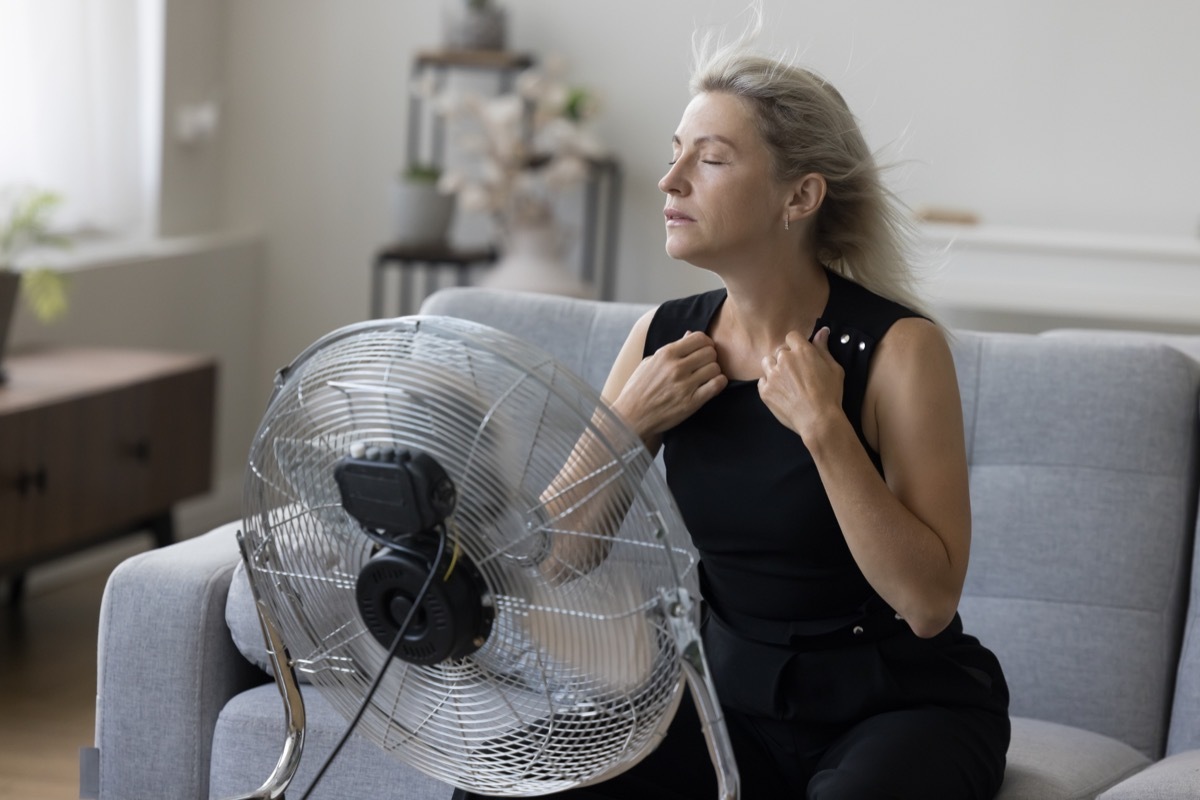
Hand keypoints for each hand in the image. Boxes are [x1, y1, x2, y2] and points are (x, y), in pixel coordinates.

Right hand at [612, 330, 726, 438]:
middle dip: (711, 357)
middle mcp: (676, 367)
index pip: (699, 338)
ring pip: (715, 368)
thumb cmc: (638, 389)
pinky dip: (719, 383)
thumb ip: (671, 349)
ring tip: (707, 376)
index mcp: (665, 354)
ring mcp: (684, 385)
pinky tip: (712, 385)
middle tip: (705, 364)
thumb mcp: (649, 363)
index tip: (703, 350)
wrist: (631, 417)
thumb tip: (689, 335)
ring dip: (714, 371)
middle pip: (710, 352)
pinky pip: (716, 385)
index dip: (705, 343)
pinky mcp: (691, 402)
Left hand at [758, 326, 843, 439]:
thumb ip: (823, 348)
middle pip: (780, 351)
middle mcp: (784, 359)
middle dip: (787, 358)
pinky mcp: (765, 390)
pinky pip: (762, 381)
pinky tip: (782, 392)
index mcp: (802, 351)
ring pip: (767, 363)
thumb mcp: (834, 368)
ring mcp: (772, 375)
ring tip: (786, 382)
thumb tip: (822, 331)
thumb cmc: (830, 394)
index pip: (792, 336)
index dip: (796, 345)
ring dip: (775, 368)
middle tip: (797, 373)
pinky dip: (769, 384)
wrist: (818, 420)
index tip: (801, 355)